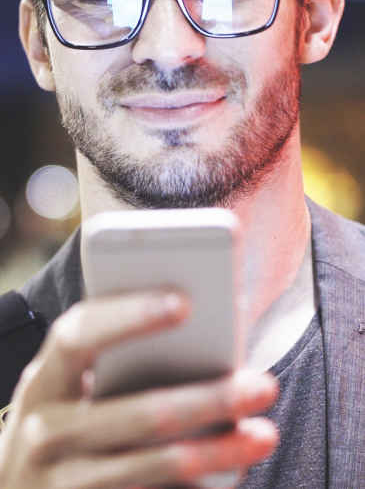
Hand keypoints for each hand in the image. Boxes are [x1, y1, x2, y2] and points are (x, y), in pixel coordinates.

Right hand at [0, 290, 278, 487]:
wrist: (20, 486)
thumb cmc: (63, 415)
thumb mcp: (70, 383)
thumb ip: (112, 357)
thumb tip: (201, 331)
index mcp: (42, 379)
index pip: (78, 335)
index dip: (129, 315)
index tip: (186, 302)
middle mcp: (43, 432)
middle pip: (138, 412)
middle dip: (208, 398)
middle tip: (262, 384)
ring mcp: (60, 483)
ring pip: (153, 465)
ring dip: (216, 451)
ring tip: (262, 434)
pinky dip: (195, 485)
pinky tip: (229, 472)